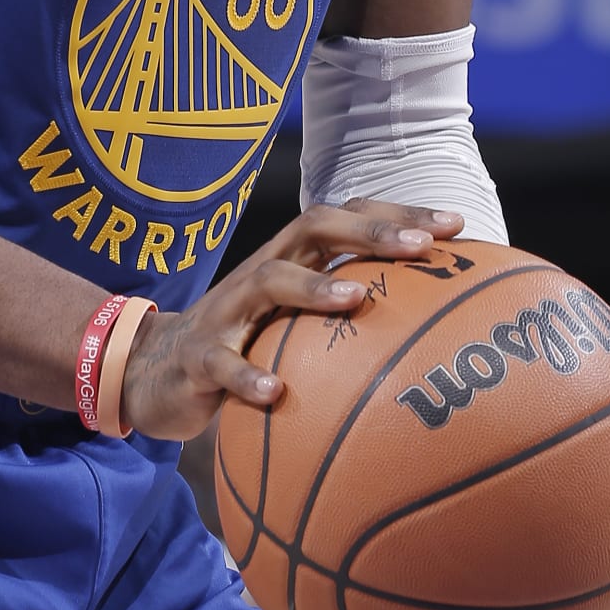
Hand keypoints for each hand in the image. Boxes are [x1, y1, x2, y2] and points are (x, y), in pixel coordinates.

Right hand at [120, 202, 465, 441]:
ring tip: (357, 299)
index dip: (399, 215)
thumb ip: (347, 322)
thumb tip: (435, 340)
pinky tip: (275, 394)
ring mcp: (227, 311)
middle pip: (312, 228)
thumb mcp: (294, 327)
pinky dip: (247, 376)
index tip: (456, 226)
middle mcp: (261, 273)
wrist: (152, 372)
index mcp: (291, 262)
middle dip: (368, 231)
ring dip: (313, 286)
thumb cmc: (244, 346)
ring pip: (268, 280)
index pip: (347, 219)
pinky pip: (221, 363)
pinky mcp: (198, 357)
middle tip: (421, 246)